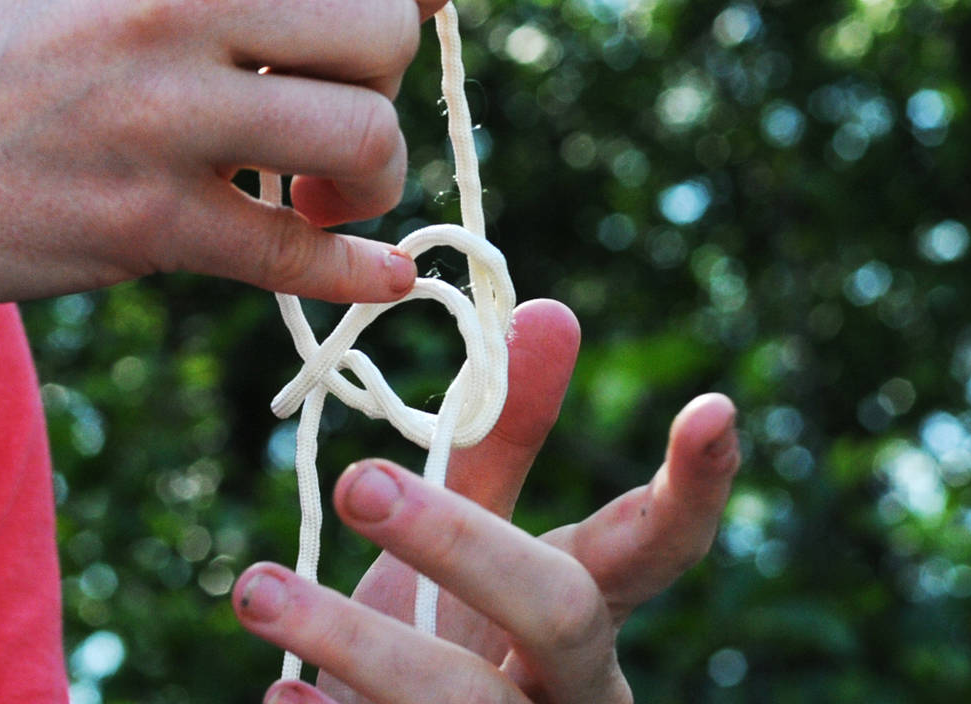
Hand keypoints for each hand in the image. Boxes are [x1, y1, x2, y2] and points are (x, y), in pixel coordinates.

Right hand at [0, 0, 459, 304]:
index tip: (415, 10)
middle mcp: (170, 3)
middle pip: (385, 30)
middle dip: (383, 86)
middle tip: (325, 123)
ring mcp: (158, 117)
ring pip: (363, 140)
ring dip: (365, 185)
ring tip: (313, 198)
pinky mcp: (140, 226)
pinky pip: (301, 257)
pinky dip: (353, 274)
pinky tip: (365, 276)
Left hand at [233, 300, 738, 701]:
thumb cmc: (433, 639)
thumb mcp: (465, 539)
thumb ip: (498, 441)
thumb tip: (551, 306)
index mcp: (583, 615)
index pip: (655, 548)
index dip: (692, 486)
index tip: (714, 404)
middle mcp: (570, 693)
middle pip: (558, 614)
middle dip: (461, 541)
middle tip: (360, 480)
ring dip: (353, 639)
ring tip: (256, 589)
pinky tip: (280, 697)